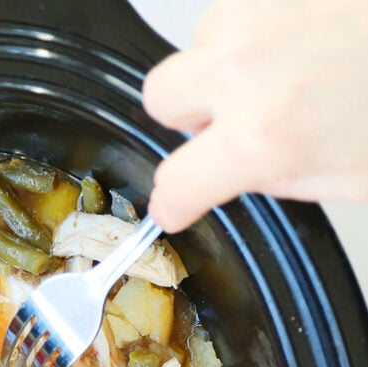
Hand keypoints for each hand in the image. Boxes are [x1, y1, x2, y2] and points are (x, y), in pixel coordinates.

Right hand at [142, 0, 367, 231]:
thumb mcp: (352, 176)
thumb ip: (281, 175)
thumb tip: (246, 171)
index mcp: (264, 135)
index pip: (176, 184)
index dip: (177, 201)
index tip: (180, 202)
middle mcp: (248, 63)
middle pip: (162, 95)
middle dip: (191, 113)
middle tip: (237, 119)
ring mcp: (262, 5)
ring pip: (206, 38)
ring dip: (235, 57)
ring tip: (300, 62)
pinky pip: (249, 3)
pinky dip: (271, 20)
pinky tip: (316, 32)